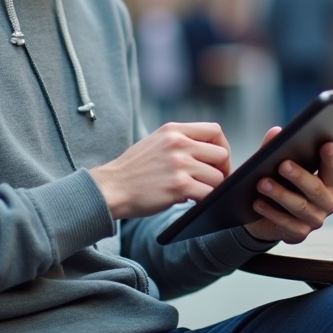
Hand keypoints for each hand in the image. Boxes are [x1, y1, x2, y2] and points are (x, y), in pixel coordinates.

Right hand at [88, 122, 231, 218]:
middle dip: (221, 170)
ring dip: (212, 188)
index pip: (215, 131)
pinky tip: (194, 201)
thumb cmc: (133, 170)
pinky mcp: (179, 185)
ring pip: (217, 176)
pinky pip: (208, 193)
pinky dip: (206, 200)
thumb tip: (209, 153)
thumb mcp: (156, 142)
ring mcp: (179, 164)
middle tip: (212, 181)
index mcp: (174, 130)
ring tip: (199, 192)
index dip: (222, 147)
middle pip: (221, 154)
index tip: (217, 161)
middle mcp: (178, 143)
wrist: (110, 188)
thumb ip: (180, 142)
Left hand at [244, 127, 332, 244]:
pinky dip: (270, 212)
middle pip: (315, 189)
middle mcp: (327, 202)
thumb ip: (277, 148)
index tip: (324, 144)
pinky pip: (286, 224)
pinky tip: (258, 203)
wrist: (264, 216)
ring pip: (299, 206)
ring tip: (262, 183)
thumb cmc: (279, 184)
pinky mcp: (299, 234)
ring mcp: (314, 220)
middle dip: (299, 176)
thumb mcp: (277, 165)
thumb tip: (275, 133)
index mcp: (329, 182)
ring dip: (280, 194)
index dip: (330, 157)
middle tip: (283, 164)